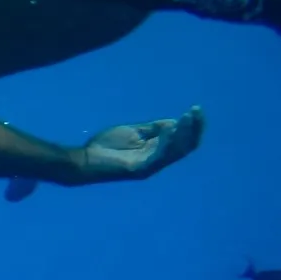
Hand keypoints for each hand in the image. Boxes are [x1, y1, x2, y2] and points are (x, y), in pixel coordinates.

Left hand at [77, 105, 204, 181]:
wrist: (84, 159)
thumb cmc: (106, 147)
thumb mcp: (134, 132)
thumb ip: (154, 128)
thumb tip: (175, 122)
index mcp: (157, 151)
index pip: (184, 141)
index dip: (192, 125)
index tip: (195, 109)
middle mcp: (157, 160)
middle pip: (185, 147)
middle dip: (193, 128)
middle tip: (195, 111)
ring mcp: (149, 166)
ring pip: (176, 151)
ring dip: (184, 133)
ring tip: (187, 117)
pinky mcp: (139, 169)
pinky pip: (159, 156)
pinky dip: (166, 142)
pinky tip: (169, 129)